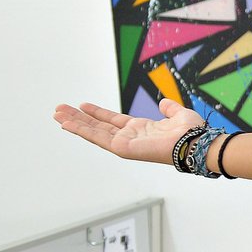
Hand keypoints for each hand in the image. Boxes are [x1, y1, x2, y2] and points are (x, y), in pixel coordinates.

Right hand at [53, 98, 204, 165]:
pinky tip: (67, 124)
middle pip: (98, 126)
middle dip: (79, 118)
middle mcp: (130, 137)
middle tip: (59, 109)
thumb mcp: (179, 115)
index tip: (82, 105)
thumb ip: (170, 109)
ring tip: (57, 115)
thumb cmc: (192, 133)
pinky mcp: (122, 148)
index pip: (113, 120)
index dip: (97, 113)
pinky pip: (98, 138)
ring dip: (74, 123)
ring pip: (93, 132)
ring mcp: (124, 144)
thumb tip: (164, 103)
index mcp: (141, 129)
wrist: (195, 143)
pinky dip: (81, 130)